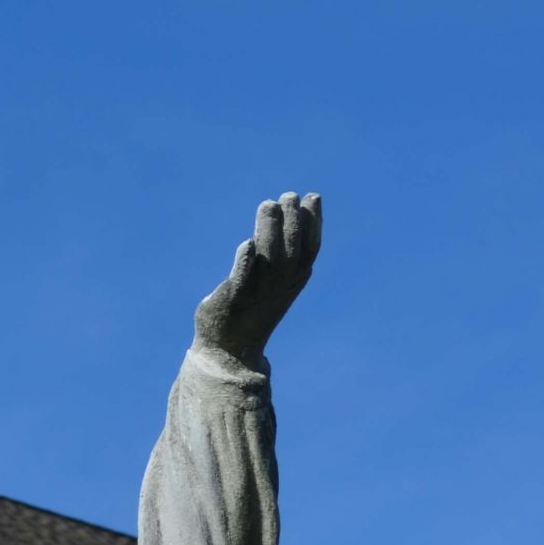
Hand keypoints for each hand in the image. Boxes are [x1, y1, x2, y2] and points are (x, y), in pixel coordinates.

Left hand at [194, 191, 320, 366]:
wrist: (229, 350)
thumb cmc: (251, 309)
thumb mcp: (273, 282)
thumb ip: (280, 255)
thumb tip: (285, 219)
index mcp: (293, 280)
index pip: (309, 248)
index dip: (314, 222)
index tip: (313, 196)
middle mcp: (279, 286)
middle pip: (291, 249)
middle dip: (293, 220)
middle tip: (289, 195)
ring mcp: (257, 293)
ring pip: (269, 259)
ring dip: (270, 231)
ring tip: (268, 204)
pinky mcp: (233, 299)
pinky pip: (241, 279)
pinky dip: (245, 263)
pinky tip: (246, 244)